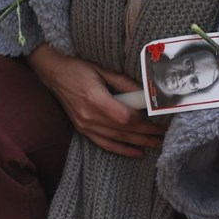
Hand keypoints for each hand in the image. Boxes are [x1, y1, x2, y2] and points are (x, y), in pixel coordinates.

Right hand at [28, 43, 166, 156]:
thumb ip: (124, 83)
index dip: (145, 122)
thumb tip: (146, 93)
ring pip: (117, 139)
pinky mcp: (82, 128)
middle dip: (147, 135)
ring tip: (158, 144)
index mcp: (95, 99)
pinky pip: (104, 144)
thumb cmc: (77, 66)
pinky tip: (137, 152)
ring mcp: (84, 125)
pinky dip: (122, 149)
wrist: (52, 71)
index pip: (125, 118)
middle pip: (124, 131)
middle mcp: (89, 116)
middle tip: (166, 136)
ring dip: (139, 143)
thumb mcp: (102, 69)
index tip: (161, 121)